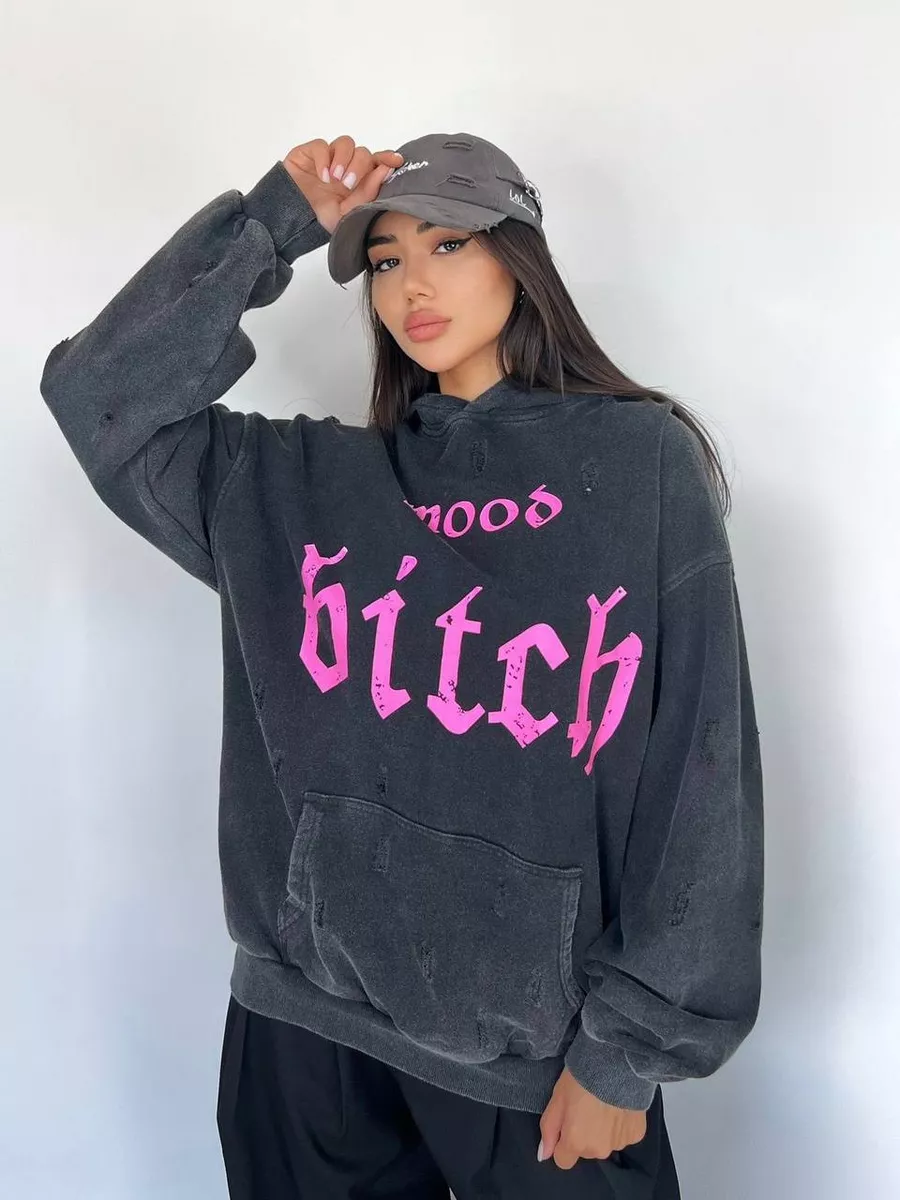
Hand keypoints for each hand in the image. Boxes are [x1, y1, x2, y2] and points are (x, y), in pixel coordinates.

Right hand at [281, 136, 403, 234]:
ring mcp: (329, 158)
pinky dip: (324, 159)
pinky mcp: (310, 152)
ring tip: (334, 180)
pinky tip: (322, 175)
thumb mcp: (348, 212)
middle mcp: (346, 166)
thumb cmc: (321, 217)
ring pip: (346, 143)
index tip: (396, 161)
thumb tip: (386, 170)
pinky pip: (322, 145)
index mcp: (359, 180)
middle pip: (363, 152)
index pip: (377, 163)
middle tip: (347, 184)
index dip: (387, 158)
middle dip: (359, 166)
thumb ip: (368, 193)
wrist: (292, 218)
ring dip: (343, 160)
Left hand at [538, 1066, 647, 1169]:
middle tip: (585, 1108)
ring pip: (605, 1144)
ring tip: (603, 1104)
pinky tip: (618, 1106)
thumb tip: (543, 1155)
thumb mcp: (556, 1099)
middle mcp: (598, 1150)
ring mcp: (619, 1144)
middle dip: (583, 1135)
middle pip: (585, 1151)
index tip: (567, 1124)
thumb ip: (548, 1130)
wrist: (616, 1064)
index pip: (563, 1160)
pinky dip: (619, 1125)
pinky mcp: (636, 1134)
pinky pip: (623, 1136)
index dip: (562, 1143)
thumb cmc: (580, 1079)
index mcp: (576, 1143)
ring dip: (602, 1131)